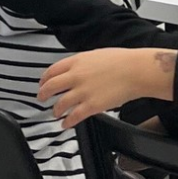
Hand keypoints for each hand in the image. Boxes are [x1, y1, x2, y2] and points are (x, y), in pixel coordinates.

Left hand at [37, 48, 177, 127]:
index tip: (43, 83)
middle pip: (51, 87)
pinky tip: (66, 124)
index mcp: (77, 61)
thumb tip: (76, 69)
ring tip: (55, 113)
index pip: (52, 71)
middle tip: (42, 98)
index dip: (44, 79)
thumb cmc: (123, 61)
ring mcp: (82, 91)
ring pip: (60, 103)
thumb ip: (83, 63)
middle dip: (43, 94)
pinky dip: (67, 121)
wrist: (136, 70)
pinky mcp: (91, 106)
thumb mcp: (97, 55)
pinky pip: (73, 116)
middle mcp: (76, 76)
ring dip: (55, 110)